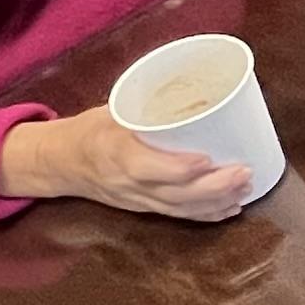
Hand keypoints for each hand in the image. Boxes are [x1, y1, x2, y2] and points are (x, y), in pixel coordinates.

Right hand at [0, 108, 252, 219]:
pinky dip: (205, 215)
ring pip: (180, 209)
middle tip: (244, 172)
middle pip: (175, 194)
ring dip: (216, 203)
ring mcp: (137, 199)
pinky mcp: (143, 208)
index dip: (180, 168)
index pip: (149, 168)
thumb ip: (150, 106)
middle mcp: (128, 183)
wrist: (59, 163)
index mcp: (116, 153)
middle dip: (214, 188)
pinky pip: (177, 216)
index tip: (208, 158)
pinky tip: (229, 209)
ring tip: (245, 190)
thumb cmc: (90, 130)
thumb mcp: (114, 110)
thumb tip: (195, 88)